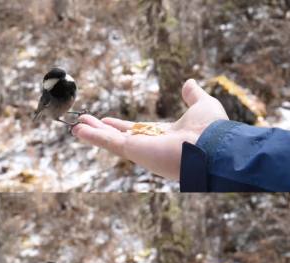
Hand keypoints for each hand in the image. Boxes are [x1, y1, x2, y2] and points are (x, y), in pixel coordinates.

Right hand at [72, 79, 228, 179]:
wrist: (214, 145)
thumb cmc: (213, 129)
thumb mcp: (203, 105)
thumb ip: (194, 95)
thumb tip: (189, 82)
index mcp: (168, 136)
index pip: (140, 131)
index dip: (123, 126)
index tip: (108, 121)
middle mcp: (154, 146)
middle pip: (122, 138)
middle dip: (103, 132)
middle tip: (84, 125)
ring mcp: (144, 150)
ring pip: (113, 142)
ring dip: (94, 134)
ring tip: (75, 127)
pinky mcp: (136, 152)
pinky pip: (110, 143)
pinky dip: (93, 137)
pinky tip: (77, 131)